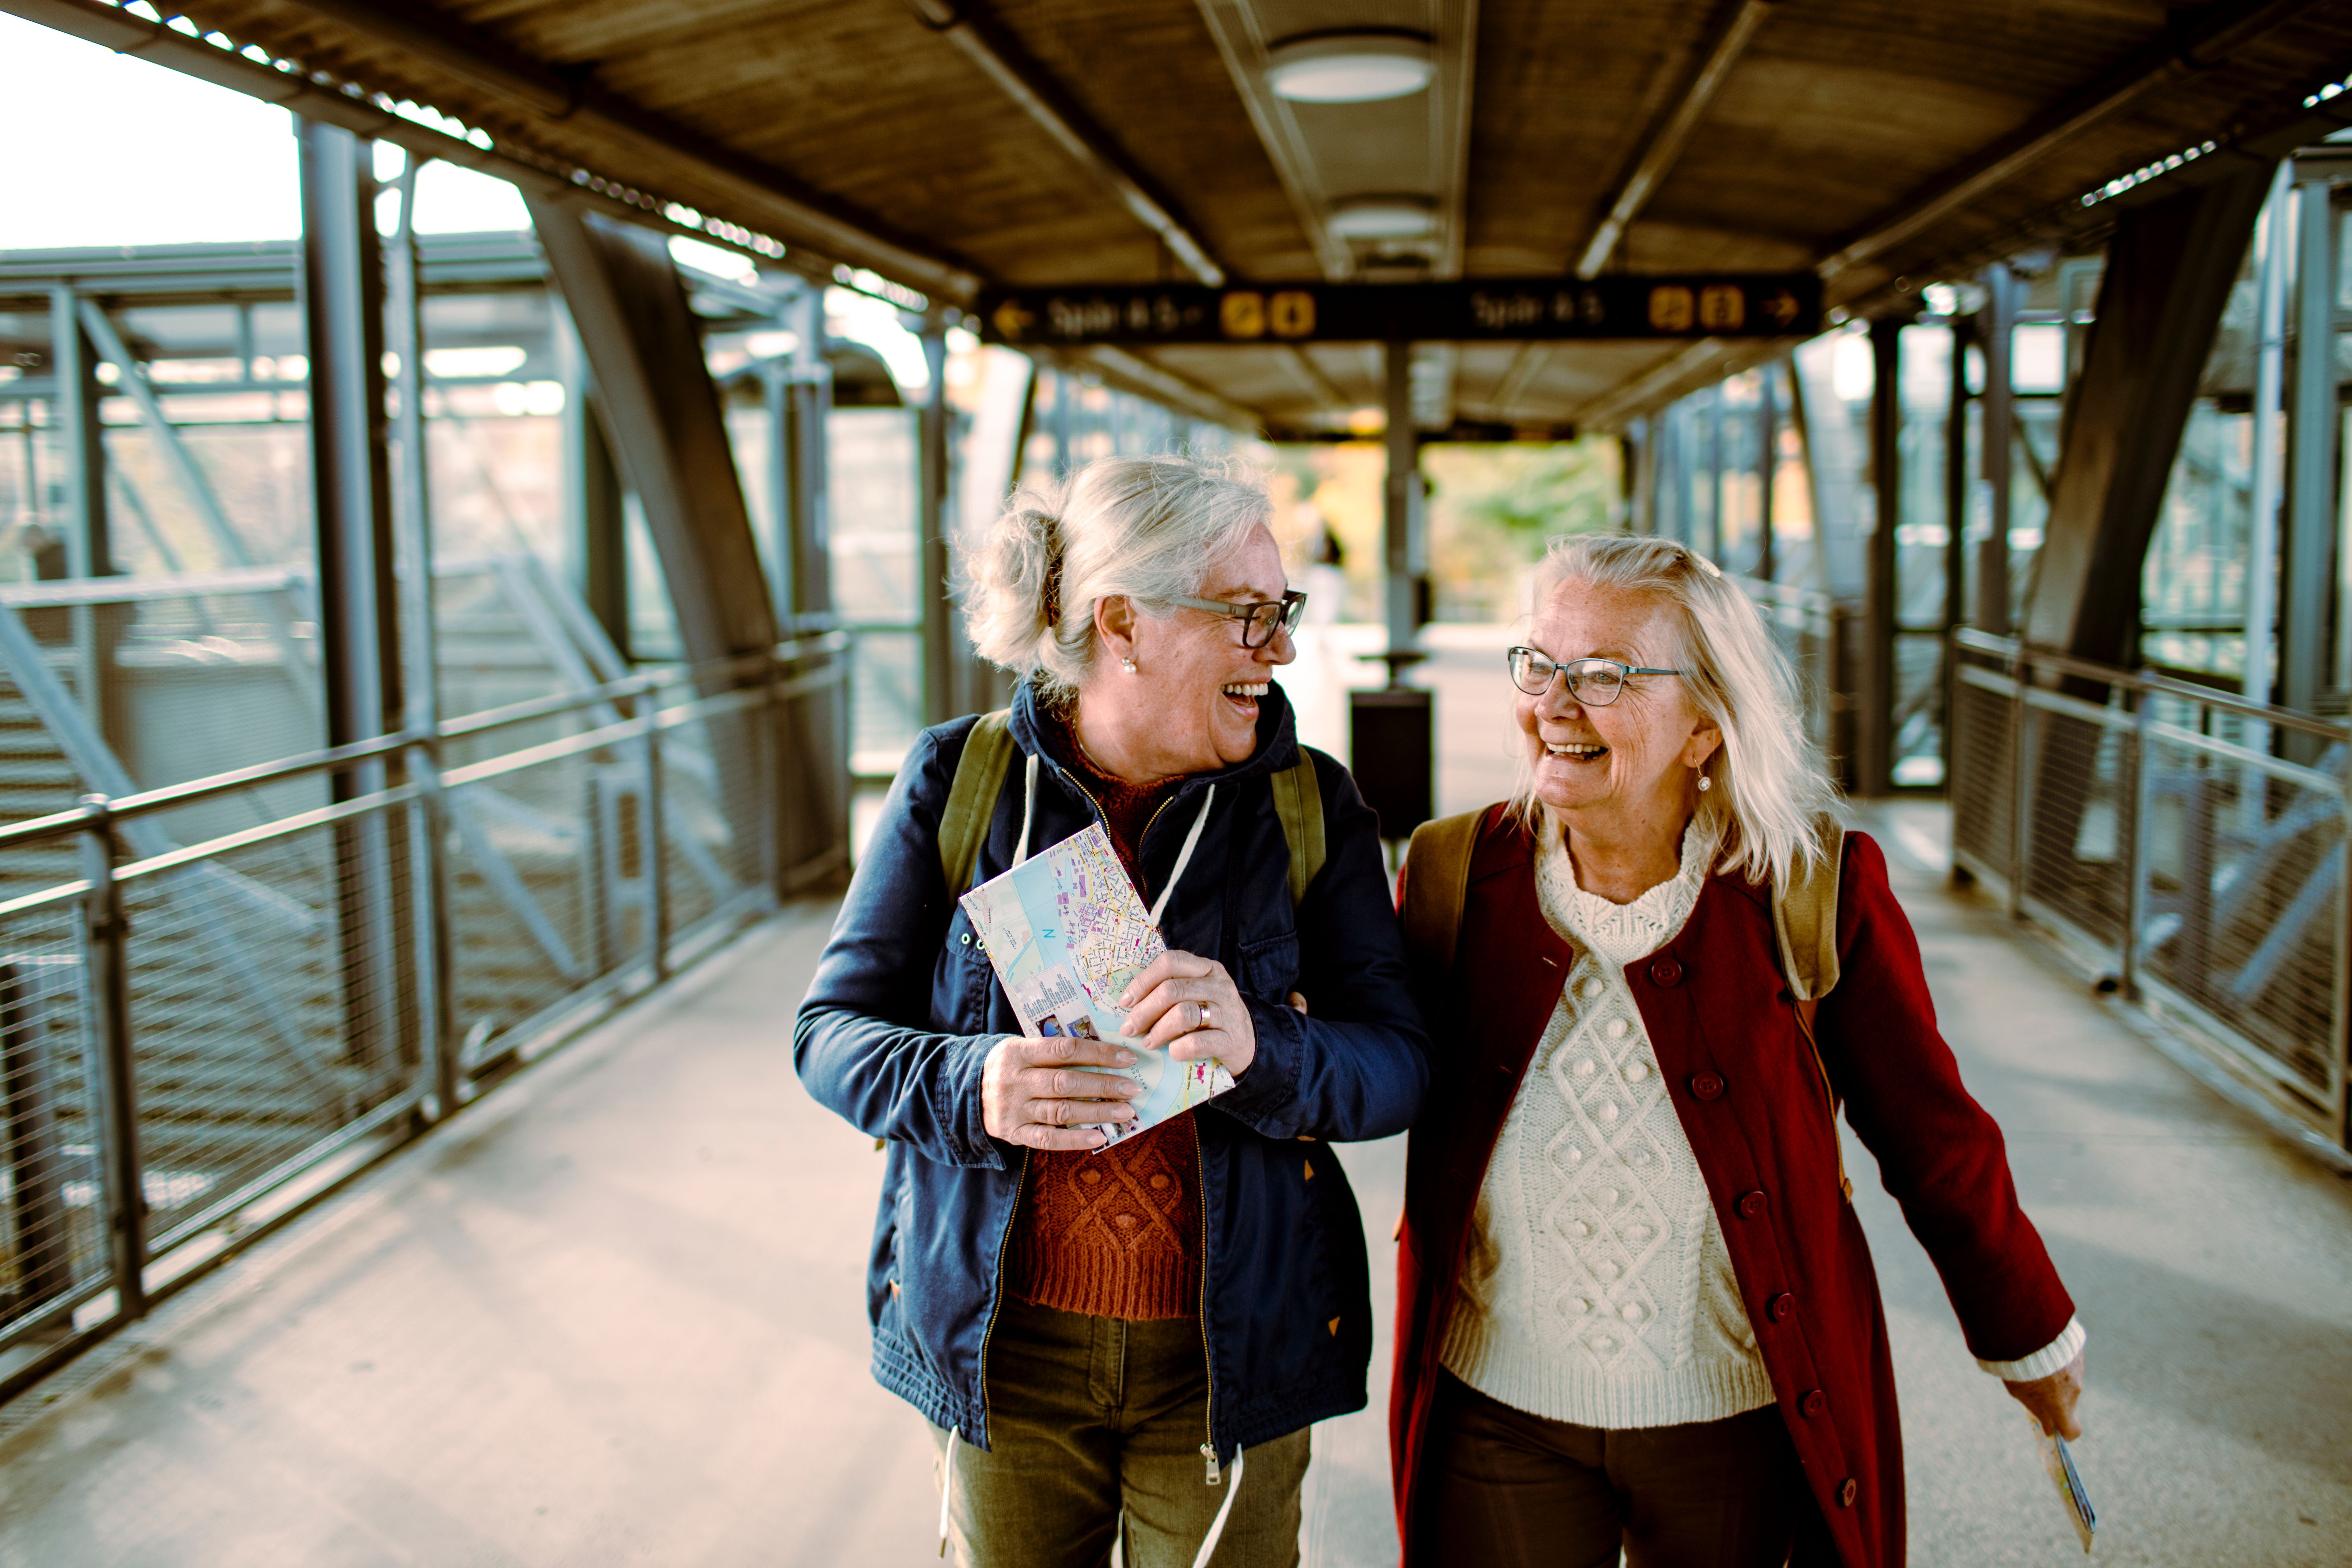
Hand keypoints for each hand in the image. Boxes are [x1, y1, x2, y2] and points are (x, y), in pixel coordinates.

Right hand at [982, 1035, 1141, 1150]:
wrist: (963, 1091)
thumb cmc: (1007, 1066)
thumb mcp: (1020, 1048)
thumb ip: (1052, 1050)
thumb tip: (1103, 1053)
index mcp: (1018, 1051)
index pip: (1064, 1049)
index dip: (1098, 1053)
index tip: (1127, 1058)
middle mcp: (1015, 1080)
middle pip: (1065, 1082)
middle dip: (1103, 1085)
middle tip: (1133, 1088)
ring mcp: (1013, 1108)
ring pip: (1061, 1111)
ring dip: (1097, 1112)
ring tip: (1126, 1112)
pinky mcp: (1012, 1132)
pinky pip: (1048, 1138)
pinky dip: (1075, 1139)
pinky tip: (1099, 1137)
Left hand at [1119, 950, 1255, 1077]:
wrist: (1248, 1044)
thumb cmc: (1211, 1019)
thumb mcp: (1196, 995)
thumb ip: (1171, 990)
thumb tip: (1128, 1001)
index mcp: (1207, 969)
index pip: (1170, 962)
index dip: (1143, 981)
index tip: (1125, 1001)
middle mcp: (1219, 985)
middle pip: (1171, 990)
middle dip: (1143, 1011)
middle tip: (1129, 1028)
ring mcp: (1227, 1012)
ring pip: (1182, 1013)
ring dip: (1158, 1030)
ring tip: (1148, 1042)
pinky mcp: (1231, 1040)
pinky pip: (1197, 1042)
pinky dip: (1179, 1048)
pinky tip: (1172, 1053)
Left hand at [2003, 1350, 2084, 1438]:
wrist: (2027, 1334)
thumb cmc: (2018, 1368)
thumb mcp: (2019, 1392)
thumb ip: (2037, 1410)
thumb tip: (2049, 1427)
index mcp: (2060, 1405)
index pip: (2073, 1430)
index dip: (2066, 1432)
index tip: (2056, 1428)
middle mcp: (2074, 1390)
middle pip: (2068, 1401)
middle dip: (2055, 1398)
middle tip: (2036, 1387)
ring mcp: (2078, 1370)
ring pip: (2069, 1380)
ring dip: (2056, 1377)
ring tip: (2035, 1363)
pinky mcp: (2078, 1353)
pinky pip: (2069, 1361)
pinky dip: (2060, 1360)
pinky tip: (2042, 1350)